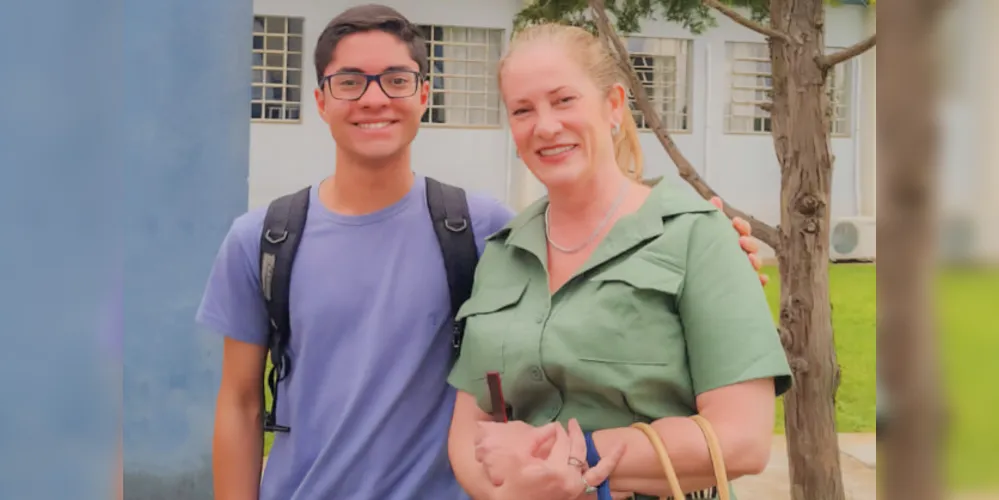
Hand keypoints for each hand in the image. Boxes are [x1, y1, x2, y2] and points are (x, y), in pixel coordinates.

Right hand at [489, 419, 625, 499]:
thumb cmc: (510, 485)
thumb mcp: (517, 459)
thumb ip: (536, 440)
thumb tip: (553, 427)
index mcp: (556, 471)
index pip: (562, 443)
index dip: (558, 431)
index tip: (556, 425)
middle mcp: (571, 482)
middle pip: (579, 452)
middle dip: (576, 434)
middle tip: (572, 423)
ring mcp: (575, 491)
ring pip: (598, 472)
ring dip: (610, 459)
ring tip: (621, 446)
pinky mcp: (575, 496)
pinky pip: (595, 484)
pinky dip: (605, 475)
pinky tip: (614, 466)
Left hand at [709, 196, 767, 286]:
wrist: (690, 283)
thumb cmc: (700, 252)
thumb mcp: (705, 233)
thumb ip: (712, 216)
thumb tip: (715, 199)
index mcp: (731, 240)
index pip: (743, 230)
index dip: (741, 226)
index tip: (734, 222)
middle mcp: (739, 254)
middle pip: (751, 247)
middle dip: (749, 243)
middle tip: (741, 241)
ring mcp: (742, 271)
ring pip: (754, 265)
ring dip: (755, 261)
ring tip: (750, 260)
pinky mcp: (741, 287)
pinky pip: (755, 285)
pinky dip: (760, 282)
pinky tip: (761, 279)